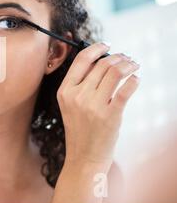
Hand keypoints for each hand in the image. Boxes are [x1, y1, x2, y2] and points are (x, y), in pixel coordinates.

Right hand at [57, 42, 139, 166]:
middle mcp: (77, 96)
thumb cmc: (79, 130)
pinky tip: (136, 79)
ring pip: (115, 73)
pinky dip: (134, 80)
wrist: (83, 157)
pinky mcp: (110, 116)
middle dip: (118, 57)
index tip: (107, 45)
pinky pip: (125, 90)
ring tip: (133, 65)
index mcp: (65, 91)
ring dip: (128, 65)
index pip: (82, 60)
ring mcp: (93, 106)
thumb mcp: (70, 105)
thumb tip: (100, 62)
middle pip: (102, 65)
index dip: (96, 48)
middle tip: (127, 58)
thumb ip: (80, 85)